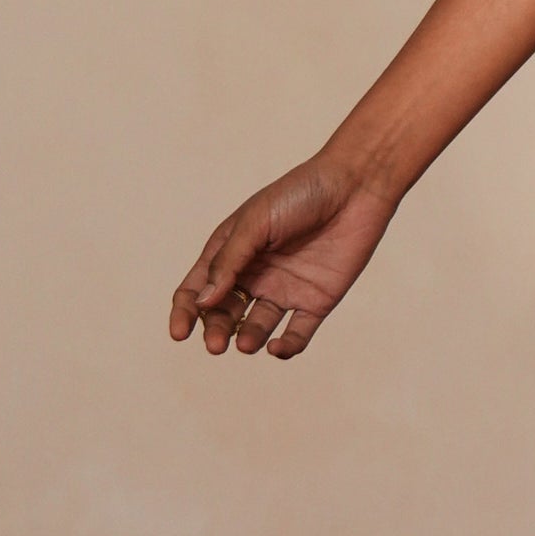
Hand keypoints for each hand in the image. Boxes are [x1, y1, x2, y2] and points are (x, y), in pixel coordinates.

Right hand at [170, 154, 398, 359]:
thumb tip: (203, 301)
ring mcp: (285, 290)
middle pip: (224, 313)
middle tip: (215, 345)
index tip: (179, 333)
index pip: (198, 289)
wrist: (355, 186)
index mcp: (231, 252)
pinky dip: (286, 347)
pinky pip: (298, 333)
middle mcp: (254, 275)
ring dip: (248, 339)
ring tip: (245, 344)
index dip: (185, 312)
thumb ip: (229, 261)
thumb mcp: (256, 223)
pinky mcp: (317, 301)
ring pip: (257, 327)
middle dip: (216, 330)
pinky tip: (277, 348)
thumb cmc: (300, 194)